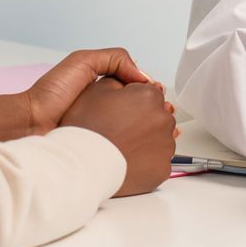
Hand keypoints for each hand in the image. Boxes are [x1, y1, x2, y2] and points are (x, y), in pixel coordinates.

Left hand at [0, 47, 165, 141]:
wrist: (32, 125)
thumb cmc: (50, 94)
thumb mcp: (83, 61)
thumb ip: (114, 58)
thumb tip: (141, 76)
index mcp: (102, 88)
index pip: (134, 88)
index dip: (150, 90)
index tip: (159, 94)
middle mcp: (105, 109)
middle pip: (139, 109)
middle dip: (157, 111)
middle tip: (167, 114)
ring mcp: (104, 129)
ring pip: (136, 127)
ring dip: (152, 128)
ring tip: (165, 130)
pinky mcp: (101, 147)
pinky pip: (124, 143)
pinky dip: (138, 143)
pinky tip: (148, 144)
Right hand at [59, 78, 178, 196]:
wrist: (80, 166)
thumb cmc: (85, 130)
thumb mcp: (94, 89)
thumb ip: (118, 78)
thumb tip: (130, 79)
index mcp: (148, 96)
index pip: (149, 91)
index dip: (132, 100)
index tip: (120, 110)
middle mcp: (162, 120)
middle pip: (157, 114)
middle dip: (141, 119)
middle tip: (117, 129)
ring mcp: (165, 146)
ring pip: (159, 138)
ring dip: (145, 140)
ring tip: (120, 146)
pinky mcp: (162, 169)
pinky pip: (157, 161)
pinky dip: (145, 161)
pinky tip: (126, 160)